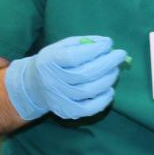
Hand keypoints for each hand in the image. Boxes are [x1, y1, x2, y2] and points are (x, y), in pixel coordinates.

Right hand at [4, 36, 126, 120]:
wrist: (34, 86)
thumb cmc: (54, 62)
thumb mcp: (62, 46)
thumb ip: (83, 42)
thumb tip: (107, 43)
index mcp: (49, 61)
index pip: (74, 56)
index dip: (95, 50)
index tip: (109, 43)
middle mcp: (52, 81)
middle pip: (85, 74)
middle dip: (108, 63)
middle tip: (120, 55)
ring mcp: (59, 99)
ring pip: (89, 91)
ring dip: (108, 79)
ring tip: (115, 69)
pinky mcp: (67, 111)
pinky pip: (89, 109)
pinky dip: (103, 100)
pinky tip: (109, 89)